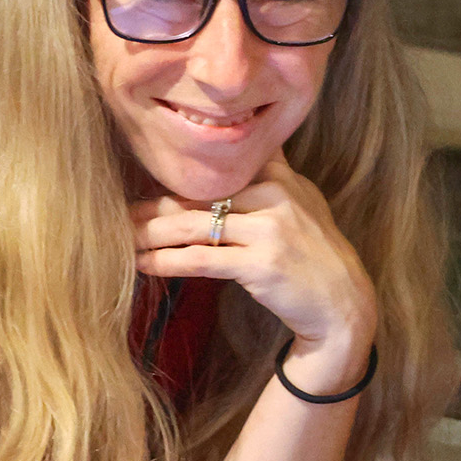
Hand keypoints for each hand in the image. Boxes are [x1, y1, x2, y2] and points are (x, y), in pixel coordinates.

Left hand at [132, 155, 377, 385]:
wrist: (344, 304)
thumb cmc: (316, 257)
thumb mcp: (303, 204)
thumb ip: (271, 177)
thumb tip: (232, 156)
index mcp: (281, 177)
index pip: (219, 166)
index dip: (178, 172)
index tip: (143, 177)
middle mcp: (275, 195)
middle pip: (199, 194)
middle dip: (153, 204)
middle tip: (116, 211)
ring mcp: (269, 229)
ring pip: (193, 224)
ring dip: (150, 232)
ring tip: (120, 238)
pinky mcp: (260, 264)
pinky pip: (201, 259)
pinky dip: (167, 261)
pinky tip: (143, 265)